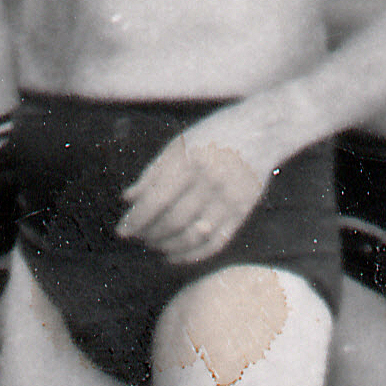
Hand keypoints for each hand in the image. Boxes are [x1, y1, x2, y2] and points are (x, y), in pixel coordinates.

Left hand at [113, 106, 279, 264]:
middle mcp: (211, 182)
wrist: (263, 130)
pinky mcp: (243, 211)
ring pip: (193, 236)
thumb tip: (128, 200)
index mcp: (191, 161)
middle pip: (173, 221)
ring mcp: (230, 198)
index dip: (136, 220)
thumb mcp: (180, 144)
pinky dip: (192, 255)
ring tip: (155, 245)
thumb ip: (153, 173)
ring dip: (168, 246)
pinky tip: (176, 256)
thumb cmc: (214, 134)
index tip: (122, 231)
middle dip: (150, 234)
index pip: (156, 200)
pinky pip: (216, 243)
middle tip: (138, 237)